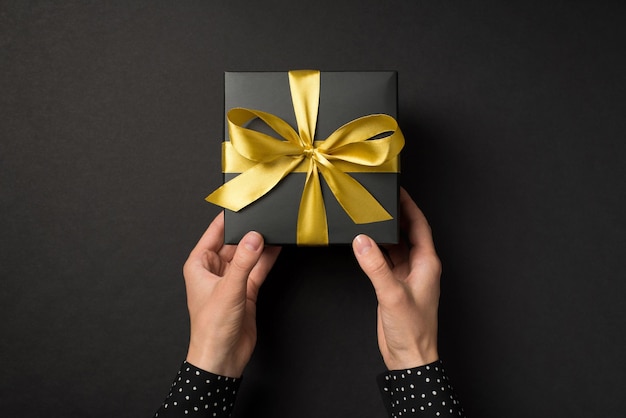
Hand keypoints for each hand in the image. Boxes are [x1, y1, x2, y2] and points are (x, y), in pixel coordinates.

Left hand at [183, 212, 280, 376]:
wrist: (222, 359)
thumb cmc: (211, 329)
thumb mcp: (228, 289)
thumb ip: (244, 262)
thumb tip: (255, 238)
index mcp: (199, 265)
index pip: (214, 233)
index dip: (227, 218)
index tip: (241, 203)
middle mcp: (215, 270)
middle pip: (234, 242)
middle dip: (249, 231)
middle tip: (264, 215)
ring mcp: (232, 279)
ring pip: (248, 254)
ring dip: (260, 244)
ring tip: (275, 228)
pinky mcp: (246, 290)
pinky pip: (258, 268)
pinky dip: (268, 258)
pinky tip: (278, 247)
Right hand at [352, 188, 440, 369]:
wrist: (409, 358)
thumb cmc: (412, 331)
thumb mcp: (392, 295)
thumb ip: (375, 267)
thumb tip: (362, 240)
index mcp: (427, 264)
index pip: (420, 226)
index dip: (410, 207)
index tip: (398, 191)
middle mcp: (419, 267)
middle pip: (408, 233)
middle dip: (395, 216)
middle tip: (379, 200)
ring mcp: (406, 276)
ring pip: (396, 246)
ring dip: (385, 233)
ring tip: (370, 217)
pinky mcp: (394, 286)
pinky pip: (386, 261)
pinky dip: (376, 251)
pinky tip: (365, 245)